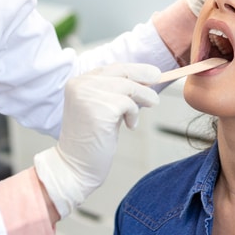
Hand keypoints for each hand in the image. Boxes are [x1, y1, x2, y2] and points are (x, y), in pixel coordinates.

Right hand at [33, 63, 160, 217]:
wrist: (75, 166)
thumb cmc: (91, 141)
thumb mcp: (100, 109)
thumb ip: (114, 93)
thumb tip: (145, 80)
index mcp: (78, 83)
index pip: (112, 68)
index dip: (134, 69)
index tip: (151, 73)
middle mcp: (81, 85)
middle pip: (122, 72)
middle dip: (144, 76)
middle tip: (158, 79)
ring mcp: (89, 96)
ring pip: (129, 87)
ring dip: (143, 98)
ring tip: (144, 110)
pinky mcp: (101, 109)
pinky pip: (129, 104)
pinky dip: (134, 115)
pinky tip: (129, 126)